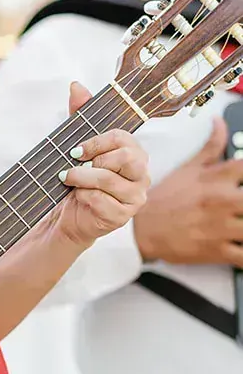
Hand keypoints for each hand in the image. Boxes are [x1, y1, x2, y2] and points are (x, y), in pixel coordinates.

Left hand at [50, 82, 149, 248]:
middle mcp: (141, 174)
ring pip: (110, 181)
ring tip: (68, 179)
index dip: (97, 142)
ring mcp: (135, 197)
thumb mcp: (78, 147)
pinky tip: (78, 198)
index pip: (123, 138)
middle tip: (73, 167)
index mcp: (135, 154)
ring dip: (82, 179)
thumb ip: (80, 115)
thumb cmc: (78, 180)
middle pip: (126, 157)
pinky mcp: (123, 217)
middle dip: (93, 161)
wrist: (70, 215)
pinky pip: (103, 201)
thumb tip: (76, 86)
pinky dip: (84, 197)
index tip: (76, 150)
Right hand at [133, 115, 242, 266]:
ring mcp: (221, 227)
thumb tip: (220, 122)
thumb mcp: (188, 168)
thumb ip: (211, 146)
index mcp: (217, 179)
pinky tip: (242, 246)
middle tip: (242, 204)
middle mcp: (222, 200)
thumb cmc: (165, 199)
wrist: (141, 229)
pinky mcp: (216, 250)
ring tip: (241, 225)